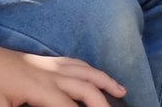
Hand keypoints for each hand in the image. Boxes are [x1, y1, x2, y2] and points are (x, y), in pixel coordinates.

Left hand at [0, 43, 124, 106]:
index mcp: (40, 87)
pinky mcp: (46, 60)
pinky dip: (92, 69)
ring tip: (121, 90)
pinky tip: (96, 75)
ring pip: (86, 70)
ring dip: (106, 80)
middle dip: (101, 101)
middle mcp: (51, 74)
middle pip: (85, 87)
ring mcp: (51, 64)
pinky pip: (77, 62)